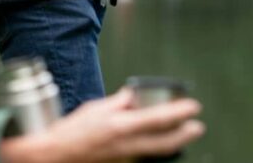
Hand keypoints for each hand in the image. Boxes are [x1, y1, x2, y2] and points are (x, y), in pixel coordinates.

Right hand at [0, 88, 204, 162]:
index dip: (179, 113)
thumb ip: (119, 103)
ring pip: (157, 152)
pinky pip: (144, 156)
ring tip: (183, 134)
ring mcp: (125, 158)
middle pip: (166, 142)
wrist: (55, 156)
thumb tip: (134, 95)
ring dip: (173, 142)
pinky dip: (155, 148)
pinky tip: (159, 142)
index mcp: (120, 125)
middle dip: (185, 134)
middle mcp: (126, 144)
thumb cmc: (71, 132)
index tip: (193, 107)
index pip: (157, 118)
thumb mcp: (96, 109)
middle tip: (197, 126)